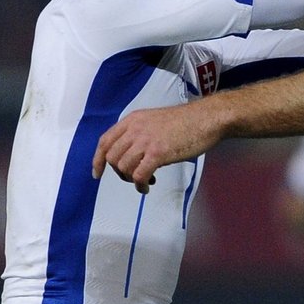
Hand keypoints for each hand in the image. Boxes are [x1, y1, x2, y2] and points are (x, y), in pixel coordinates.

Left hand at [91, 104, 219, 193]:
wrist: (206, 118)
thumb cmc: (187, 121)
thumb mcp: (155, 120)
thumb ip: (140, 133)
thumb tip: (131, 154)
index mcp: (133, 119)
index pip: (105, 141)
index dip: (97, 159)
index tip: (97, 173)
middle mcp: (135, 128)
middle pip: (112, 157)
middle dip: (119, 172)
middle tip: (133, 176)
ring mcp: (146, 140)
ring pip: (123, 167)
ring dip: (131, 179)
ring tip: (145, 180)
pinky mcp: (158, 153)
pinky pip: (139, 175)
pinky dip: (141, 184)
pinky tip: (149, 184)